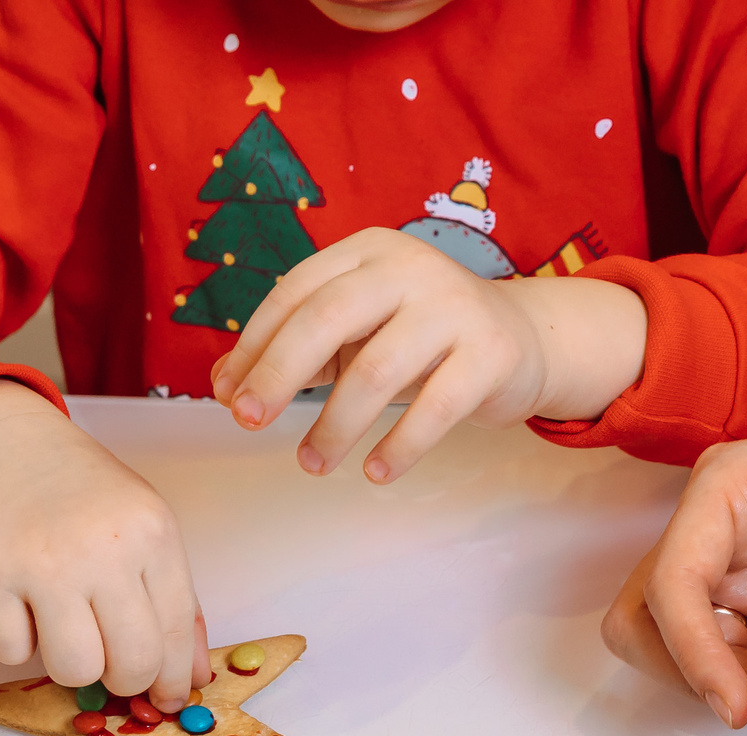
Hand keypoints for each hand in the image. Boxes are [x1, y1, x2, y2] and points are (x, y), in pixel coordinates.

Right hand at [0, 380, 208, 708]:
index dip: (173, 680)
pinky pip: (10, 654)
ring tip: (64, 628)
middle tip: (111, 664)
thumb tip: (192, 677)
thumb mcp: (145, 527)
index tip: (166, 698)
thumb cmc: (81, 492)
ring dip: (70, 664)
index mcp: (151, 533)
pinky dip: (16, 643)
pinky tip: (21, 608)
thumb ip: (175, 601)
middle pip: (131, 664)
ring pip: (74, 670)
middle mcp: (102, 548)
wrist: (7, 445)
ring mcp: (43, 563)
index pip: (174, 632)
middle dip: (124, 681)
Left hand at [212, 227, 644, 484]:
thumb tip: (226, 387)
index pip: (296, 292)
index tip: (227, 394)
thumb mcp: (357, 332)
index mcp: (367, 253)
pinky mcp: (490, 354)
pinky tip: (377, 471)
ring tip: (312, 463)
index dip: (255, 345)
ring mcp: (454, 308)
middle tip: (248, 421)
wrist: (520, 341)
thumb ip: (296, 353)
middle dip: (278, 374)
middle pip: (327, 318)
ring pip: (377, 369)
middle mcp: (409, 268)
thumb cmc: (420, 338)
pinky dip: (401, 445)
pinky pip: (435, 408)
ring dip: (335, 424)